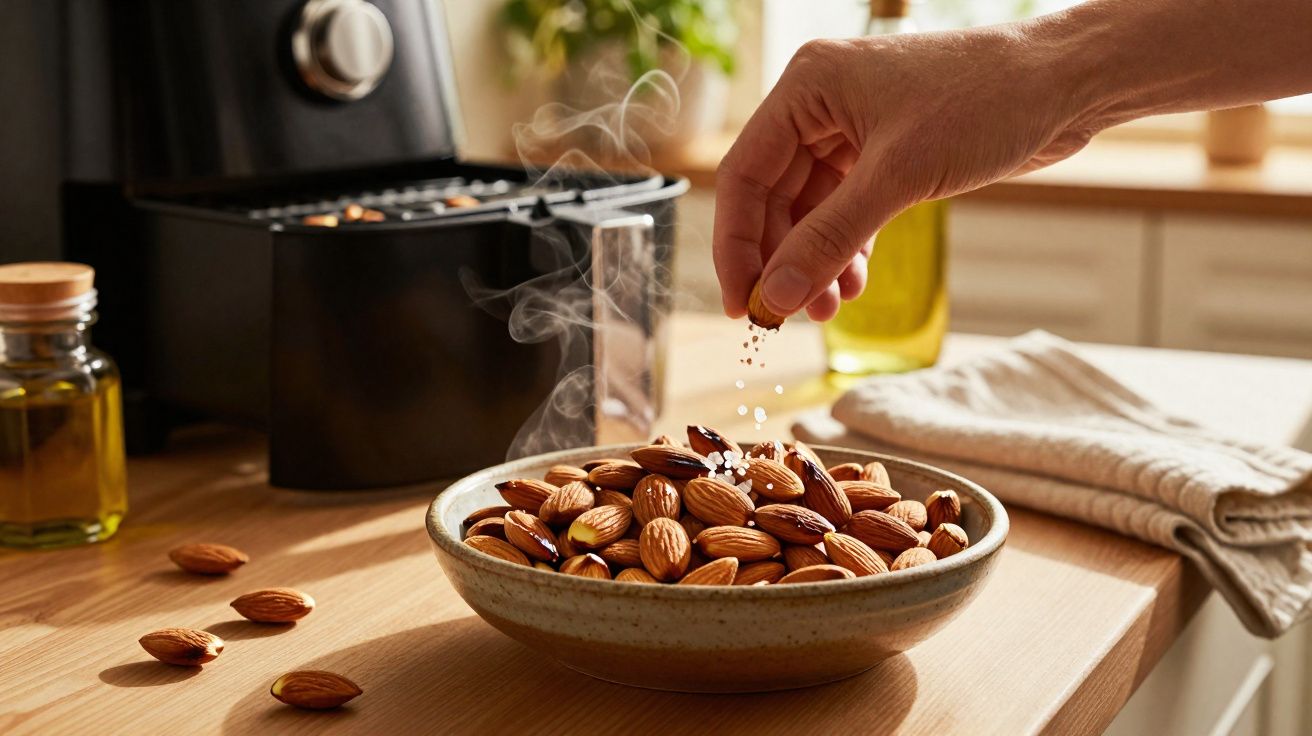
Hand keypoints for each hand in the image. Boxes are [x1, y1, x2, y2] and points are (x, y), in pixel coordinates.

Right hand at [713, 25, 1098, 320]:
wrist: (1067, 83)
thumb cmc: (987, 100)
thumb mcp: (897, 176)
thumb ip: (829, 240)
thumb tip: (775, 297)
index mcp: (807, 87)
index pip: (743, 176)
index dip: (736, 246)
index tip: (743, 305)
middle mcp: (821, 105)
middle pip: (772, 199)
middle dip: (780, 261)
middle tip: (786, 316)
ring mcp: (853, 130)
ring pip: (810, 211)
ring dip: (813, 263)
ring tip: (827, 309)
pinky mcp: (887, 154)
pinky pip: (845, 211)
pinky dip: (845, 250)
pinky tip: (853, 285)